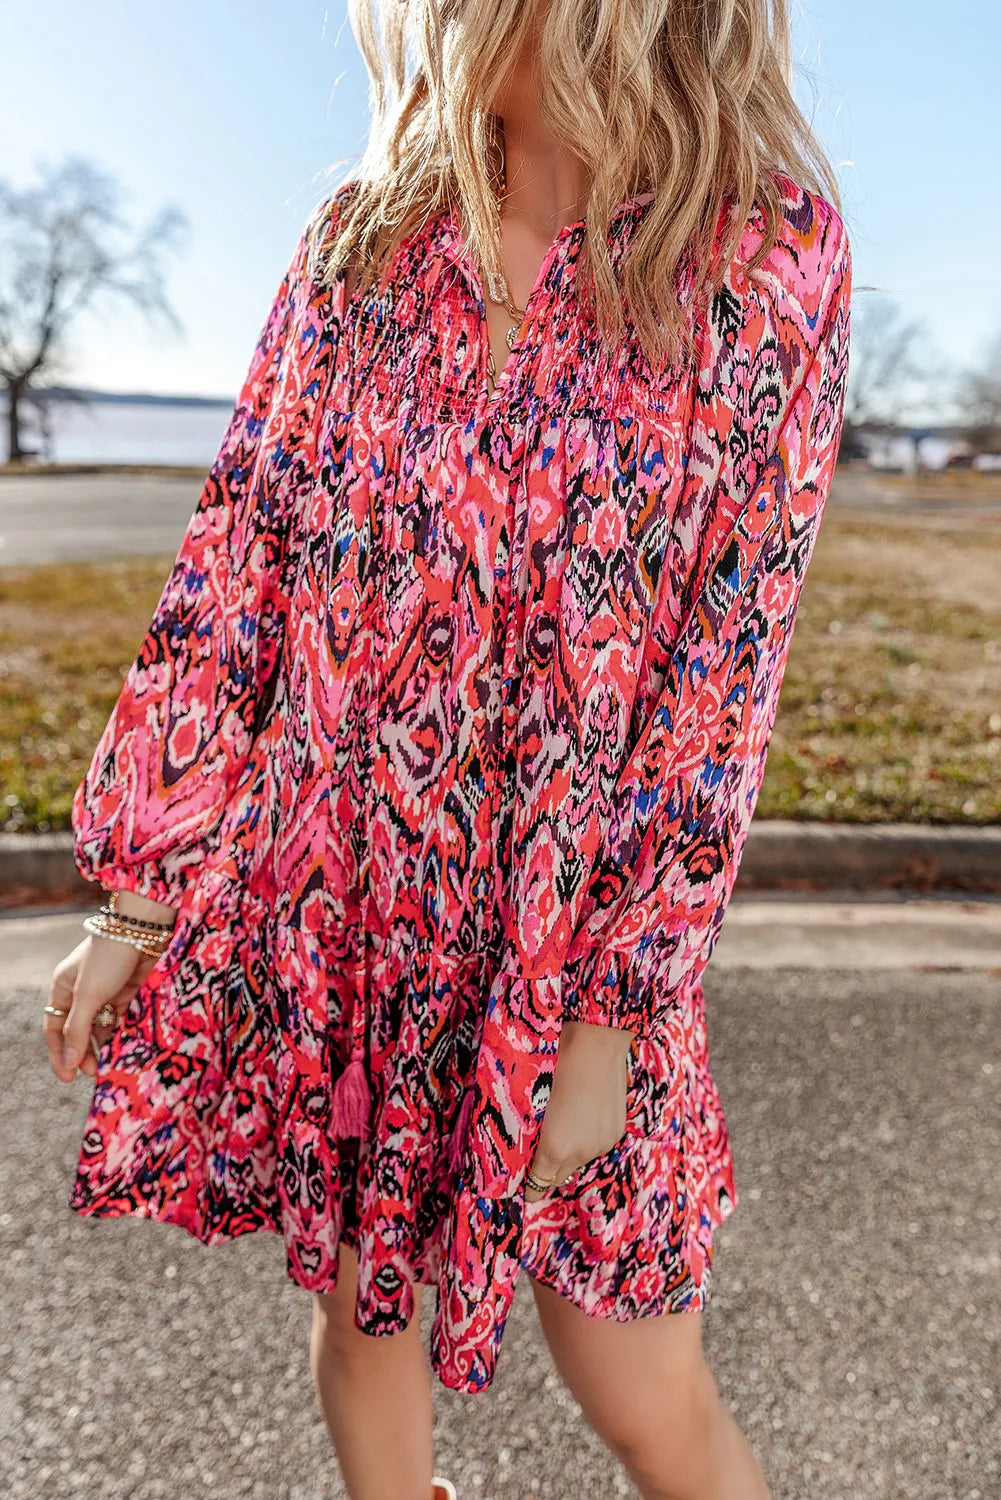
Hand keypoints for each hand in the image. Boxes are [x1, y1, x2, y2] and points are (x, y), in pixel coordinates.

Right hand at [42, 891, 176, 1082]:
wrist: (143, 931)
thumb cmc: (108, 958)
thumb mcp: (88, 995)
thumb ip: (77, 1029)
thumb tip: (69, 1063)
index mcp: (63, 989)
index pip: (55, 1029)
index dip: (60, 1054)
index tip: (68, 1078)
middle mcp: (82, 992)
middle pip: (77, 1031)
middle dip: (82, 1053)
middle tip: (93, 1073)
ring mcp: (105, 993)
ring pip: (99, 1027)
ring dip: (102, 1046)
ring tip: (108, 1065)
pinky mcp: (127, 993)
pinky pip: (119, 1020)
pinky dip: (119, 1034)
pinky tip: (123, 1049)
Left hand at [524, 1021, 634, 1201]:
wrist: (595, 1045)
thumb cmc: (556, 1067)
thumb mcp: (535, 1104)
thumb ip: (534, 1135)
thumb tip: (531, 1149)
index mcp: (554, 1148)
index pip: (539, 1184)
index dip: (530, 1186)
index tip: (524, 1183)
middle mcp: (580, 1154)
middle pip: (559, 1178)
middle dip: (549, 1171)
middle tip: (539, 1155)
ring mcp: (601, 1144)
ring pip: (580, 1161)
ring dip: (571, 1152)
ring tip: (564, 1126)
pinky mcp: (616, 1132)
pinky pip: (597, 1145)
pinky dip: (589, 1138)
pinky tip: (583, 1115)